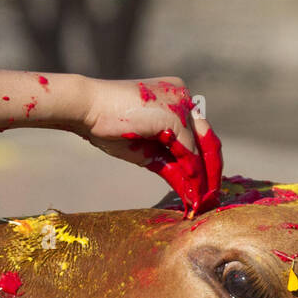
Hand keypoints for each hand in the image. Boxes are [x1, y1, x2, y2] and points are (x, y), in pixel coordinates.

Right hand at [78, 76, 222, 216]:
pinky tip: (193, 191)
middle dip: (210, 171)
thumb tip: (188, 182)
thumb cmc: (108, 125)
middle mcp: (183, 97)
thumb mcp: (145, 147)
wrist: (87, 108)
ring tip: (204, 200)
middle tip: (211, 197)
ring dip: (203, 177)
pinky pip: (189, 151)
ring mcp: (180, 104)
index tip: (204, 184)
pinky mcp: (174, 116)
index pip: (197, 134)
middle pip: (206, 139)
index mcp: (175, 98)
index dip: (203, 161)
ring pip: (201, 147)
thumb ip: (167, 159)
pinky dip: (192, 173)